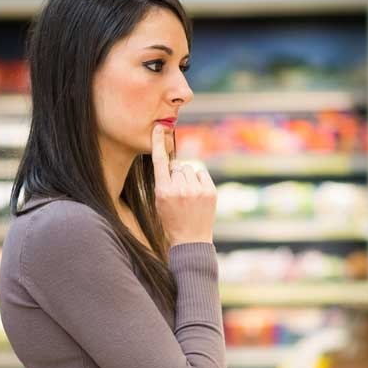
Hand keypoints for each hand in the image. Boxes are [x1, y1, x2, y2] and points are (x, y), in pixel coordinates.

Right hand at [151, 124, 216, 245]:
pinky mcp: (210, 191)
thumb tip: (174, 163)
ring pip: (189, 169)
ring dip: (188, 177)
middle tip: (178, 192)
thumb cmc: (172, 221)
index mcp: (163, 191)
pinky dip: (199, 180)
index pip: (159, 162)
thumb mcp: (159, 202)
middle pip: (178, 166)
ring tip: (188, 195)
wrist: (191, 240)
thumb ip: (164, 182)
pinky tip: (197, 194)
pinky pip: (201, 174)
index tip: (159, 128)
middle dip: (177, 174)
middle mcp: (180, 189)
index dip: (157, 143)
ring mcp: (196, 190)